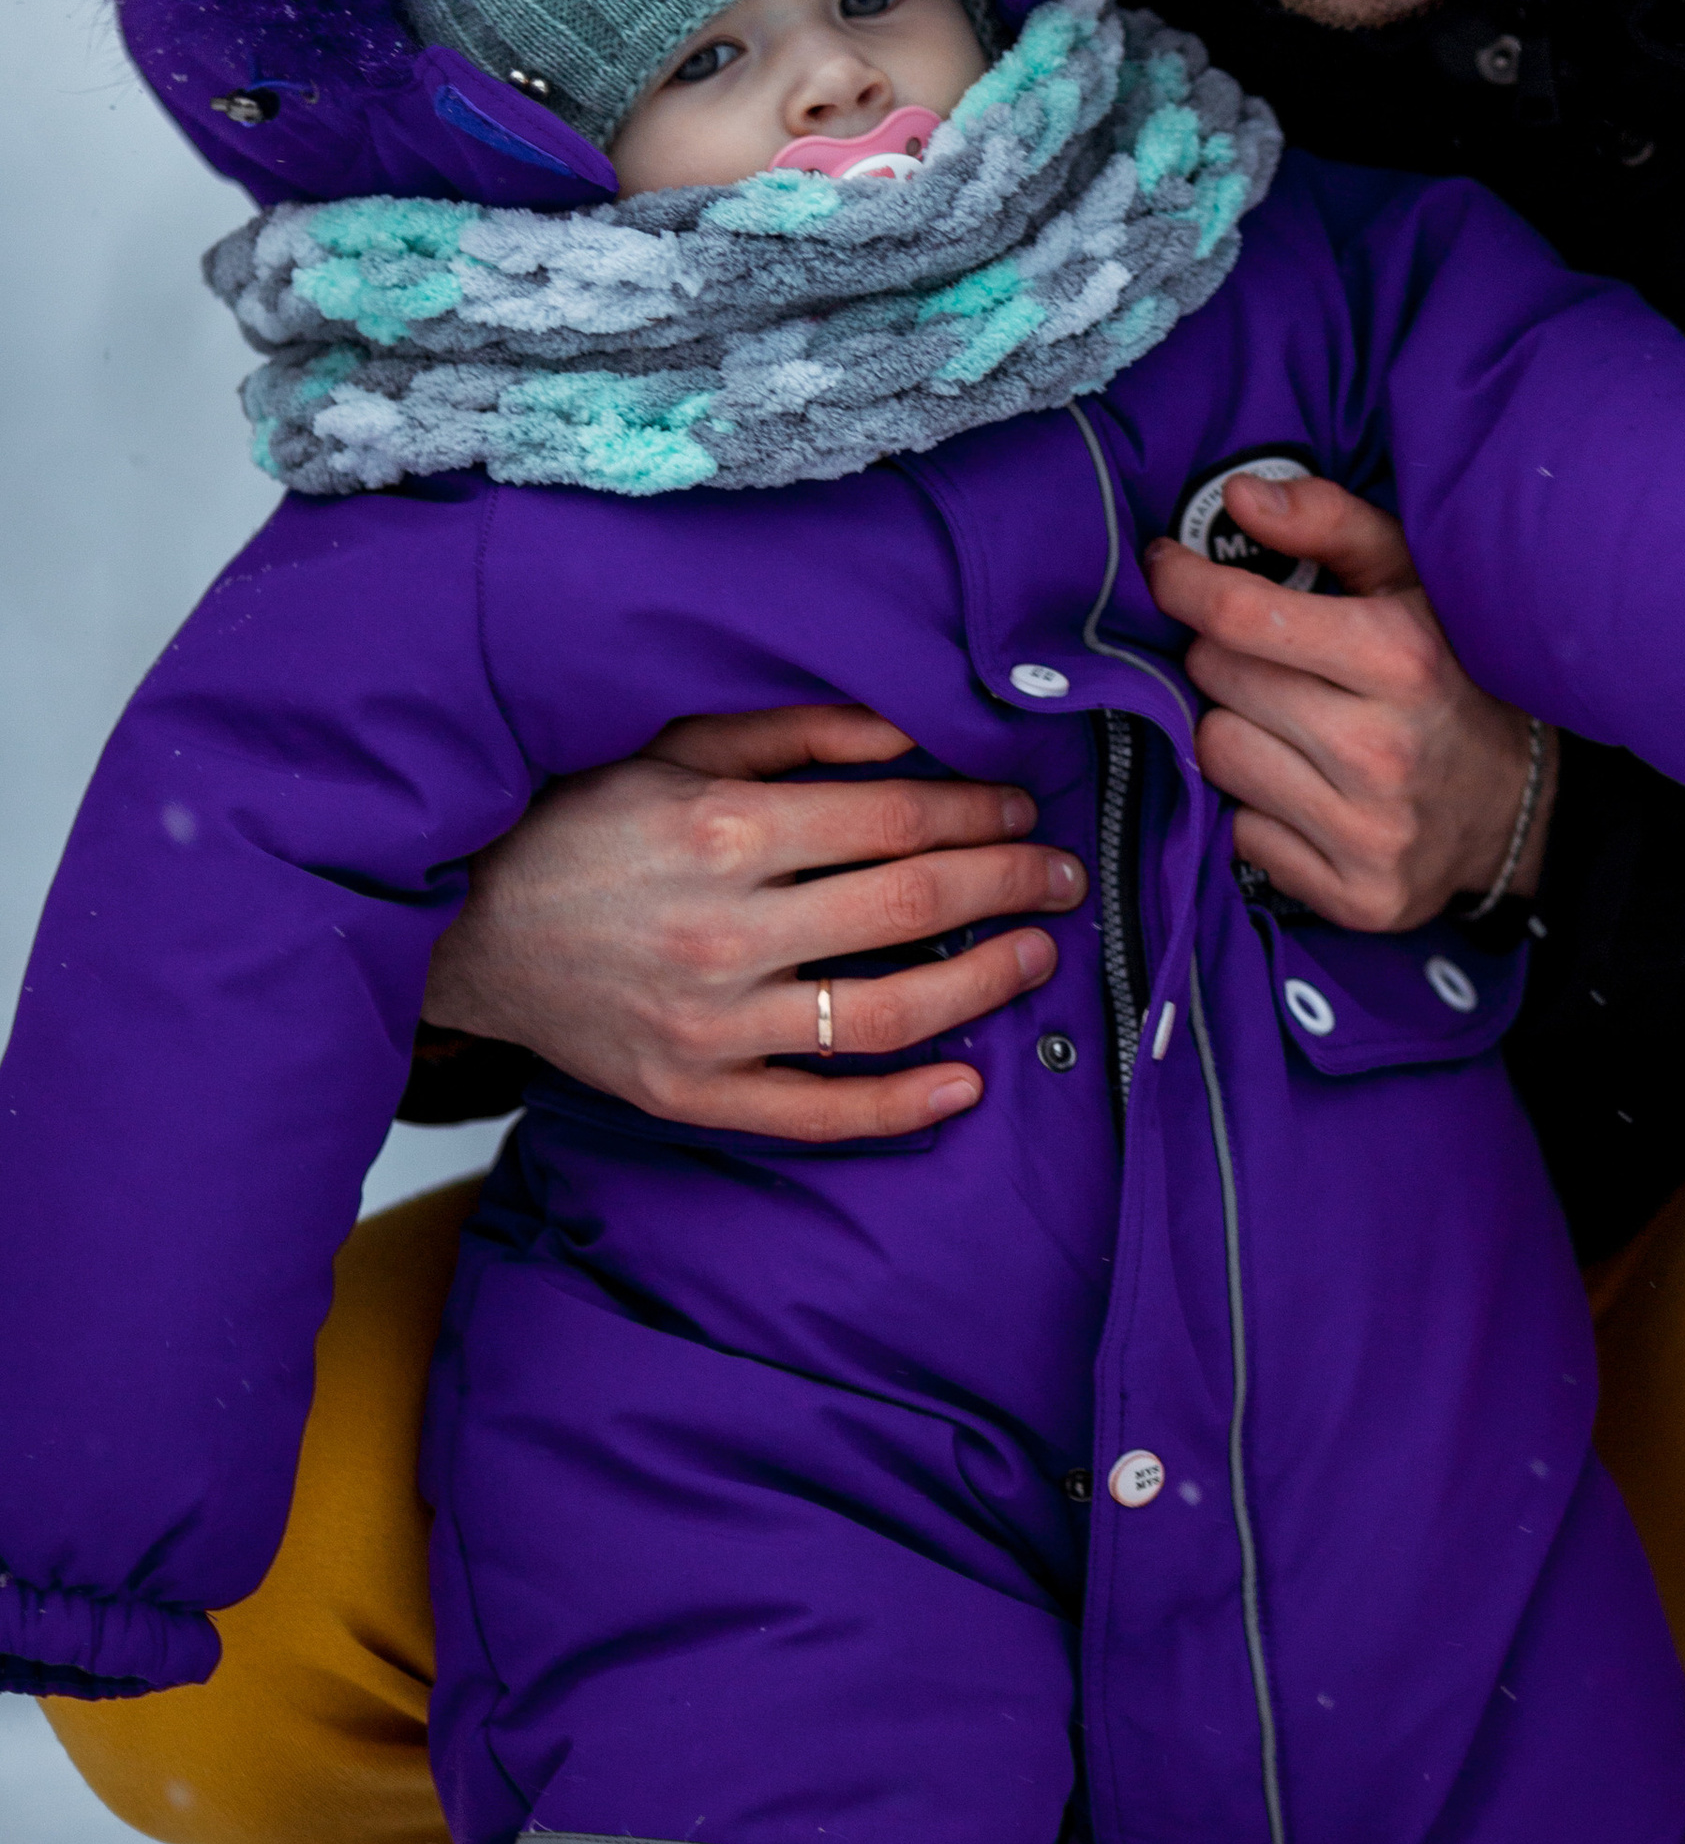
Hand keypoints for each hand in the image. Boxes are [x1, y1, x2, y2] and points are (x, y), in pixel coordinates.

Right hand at [424, 704, 1083, 1142]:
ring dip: (984, 984)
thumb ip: (796, 732)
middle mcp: (724, 931)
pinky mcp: (693, 1094)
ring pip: (887, 1013)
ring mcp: (710, 1025)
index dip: (979, 813)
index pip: (896, 820)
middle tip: (1063, 875)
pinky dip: (903, 1104)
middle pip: (912, 906)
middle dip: (1009, 886)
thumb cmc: (573, 822)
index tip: (1022, 809)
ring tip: (1037, 957)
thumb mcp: (671, 745)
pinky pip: (819, 1112)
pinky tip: (968, 1082)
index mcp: (723, 830)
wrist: (461, 930)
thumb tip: (914, 730)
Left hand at [1143, 472, 1555, 930]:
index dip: (1186, 585)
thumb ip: (1330, 523)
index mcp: (1401, 657)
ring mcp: (1368, 832)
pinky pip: (1242, 836)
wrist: (1522, 809)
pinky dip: (1256, 809)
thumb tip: (1240, 497)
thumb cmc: (1449, 674)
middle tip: (1263, 659)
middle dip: (1224, 658)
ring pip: (1218, 758)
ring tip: (1283, 725)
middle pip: (1218, 683)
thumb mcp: (1412, 581)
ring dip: (1233, 732)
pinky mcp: (1354, 896)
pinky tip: (1301, 790)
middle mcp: (1383, 750)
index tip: (1167, 569)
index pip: (1241, 618)